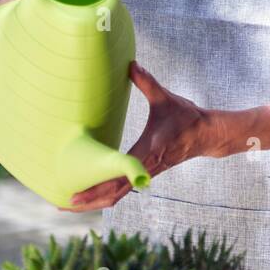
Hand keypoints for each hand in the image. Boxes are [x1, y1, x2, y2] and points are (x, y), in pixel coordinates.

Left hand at [66, 61, 219, 211]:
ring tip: (70, 205)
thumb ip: (147, 83)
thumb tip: (131, 64)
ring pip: (117, 196)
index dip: (95, 186)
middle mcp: (145, 168)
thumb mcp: (166, 98)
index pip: (118, 176)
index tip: (76, 194)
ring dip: (95, 202)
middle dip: (88, 202)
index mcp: (147, 152)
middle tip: (62, 205)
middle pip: (112, 194)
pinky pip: (123, 190)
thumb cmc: (186, 117)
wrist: (207, 134)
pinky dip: (106, 195)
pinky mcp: (146, 174)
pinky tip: (93, 195)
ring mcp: (146, 174)